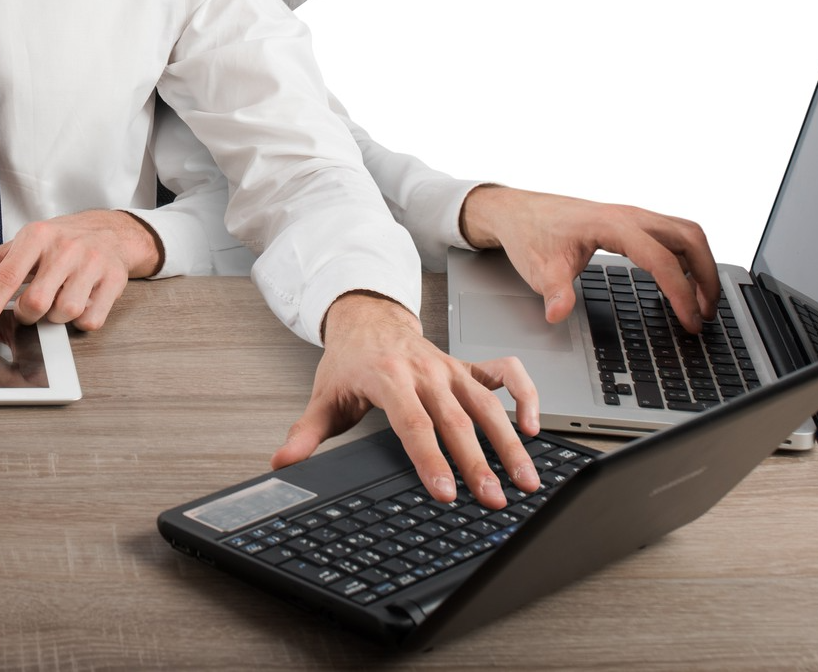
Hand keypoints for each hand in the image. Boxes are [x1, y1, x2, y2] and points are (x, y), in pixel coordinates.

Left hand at [0, 209, 159, 341]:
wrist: (109, 231)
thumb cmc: (54, 242)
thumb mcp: (13, 249)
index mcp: (34, 237)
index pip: (4, 277)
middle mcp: (64, 248)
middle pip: (35, 303)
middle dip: (29, 313)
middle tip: (34, 302)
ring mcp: (92, 263)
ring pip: (64, 313)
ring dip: (56, 316)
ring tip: (59, 296)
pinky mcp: (114, 280)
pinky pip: (91, 320)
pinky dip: (81, 320)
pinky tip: (81, 301)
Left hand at [273, 293, 541, 506]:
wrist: (367, 318)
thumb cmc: (349, 361)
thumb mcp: (324, 396)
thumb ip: (305, 433)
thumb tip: (282, 464)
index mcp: (387, 376)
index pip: (413, 422)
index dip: (430, 457)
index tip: (445, 491)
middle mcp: (424, 370)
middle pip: (456, 419)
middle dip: (477, 463)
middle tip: (493, 499)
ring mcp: (450, 367)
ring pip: (487, 404)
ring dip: (509, 443)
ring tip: (526, 480)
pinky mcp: (467, 365)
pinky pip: (506, 373)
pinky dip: (525, 395)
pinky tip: (534, 427)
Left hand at [459, 185, 717, 332]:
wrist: (515, 210)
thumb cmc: (529, 233)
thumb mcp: (538, 267)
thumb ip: (554, 292)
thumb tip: (557, 314)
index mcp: (612, 224)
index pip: (661, 260)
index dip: (681, 293)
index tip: (691, 320)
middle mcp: (628, 215)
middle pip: (689, 237)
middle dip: (707, 275)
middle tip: (708, 312)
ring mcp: (631, 215)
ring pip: (685, 232)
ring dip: (701, 264)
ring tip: (703, 301)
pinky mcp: (629, 221)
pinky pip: (672, 234)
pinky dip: (687, 257)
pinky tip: (682, 282)